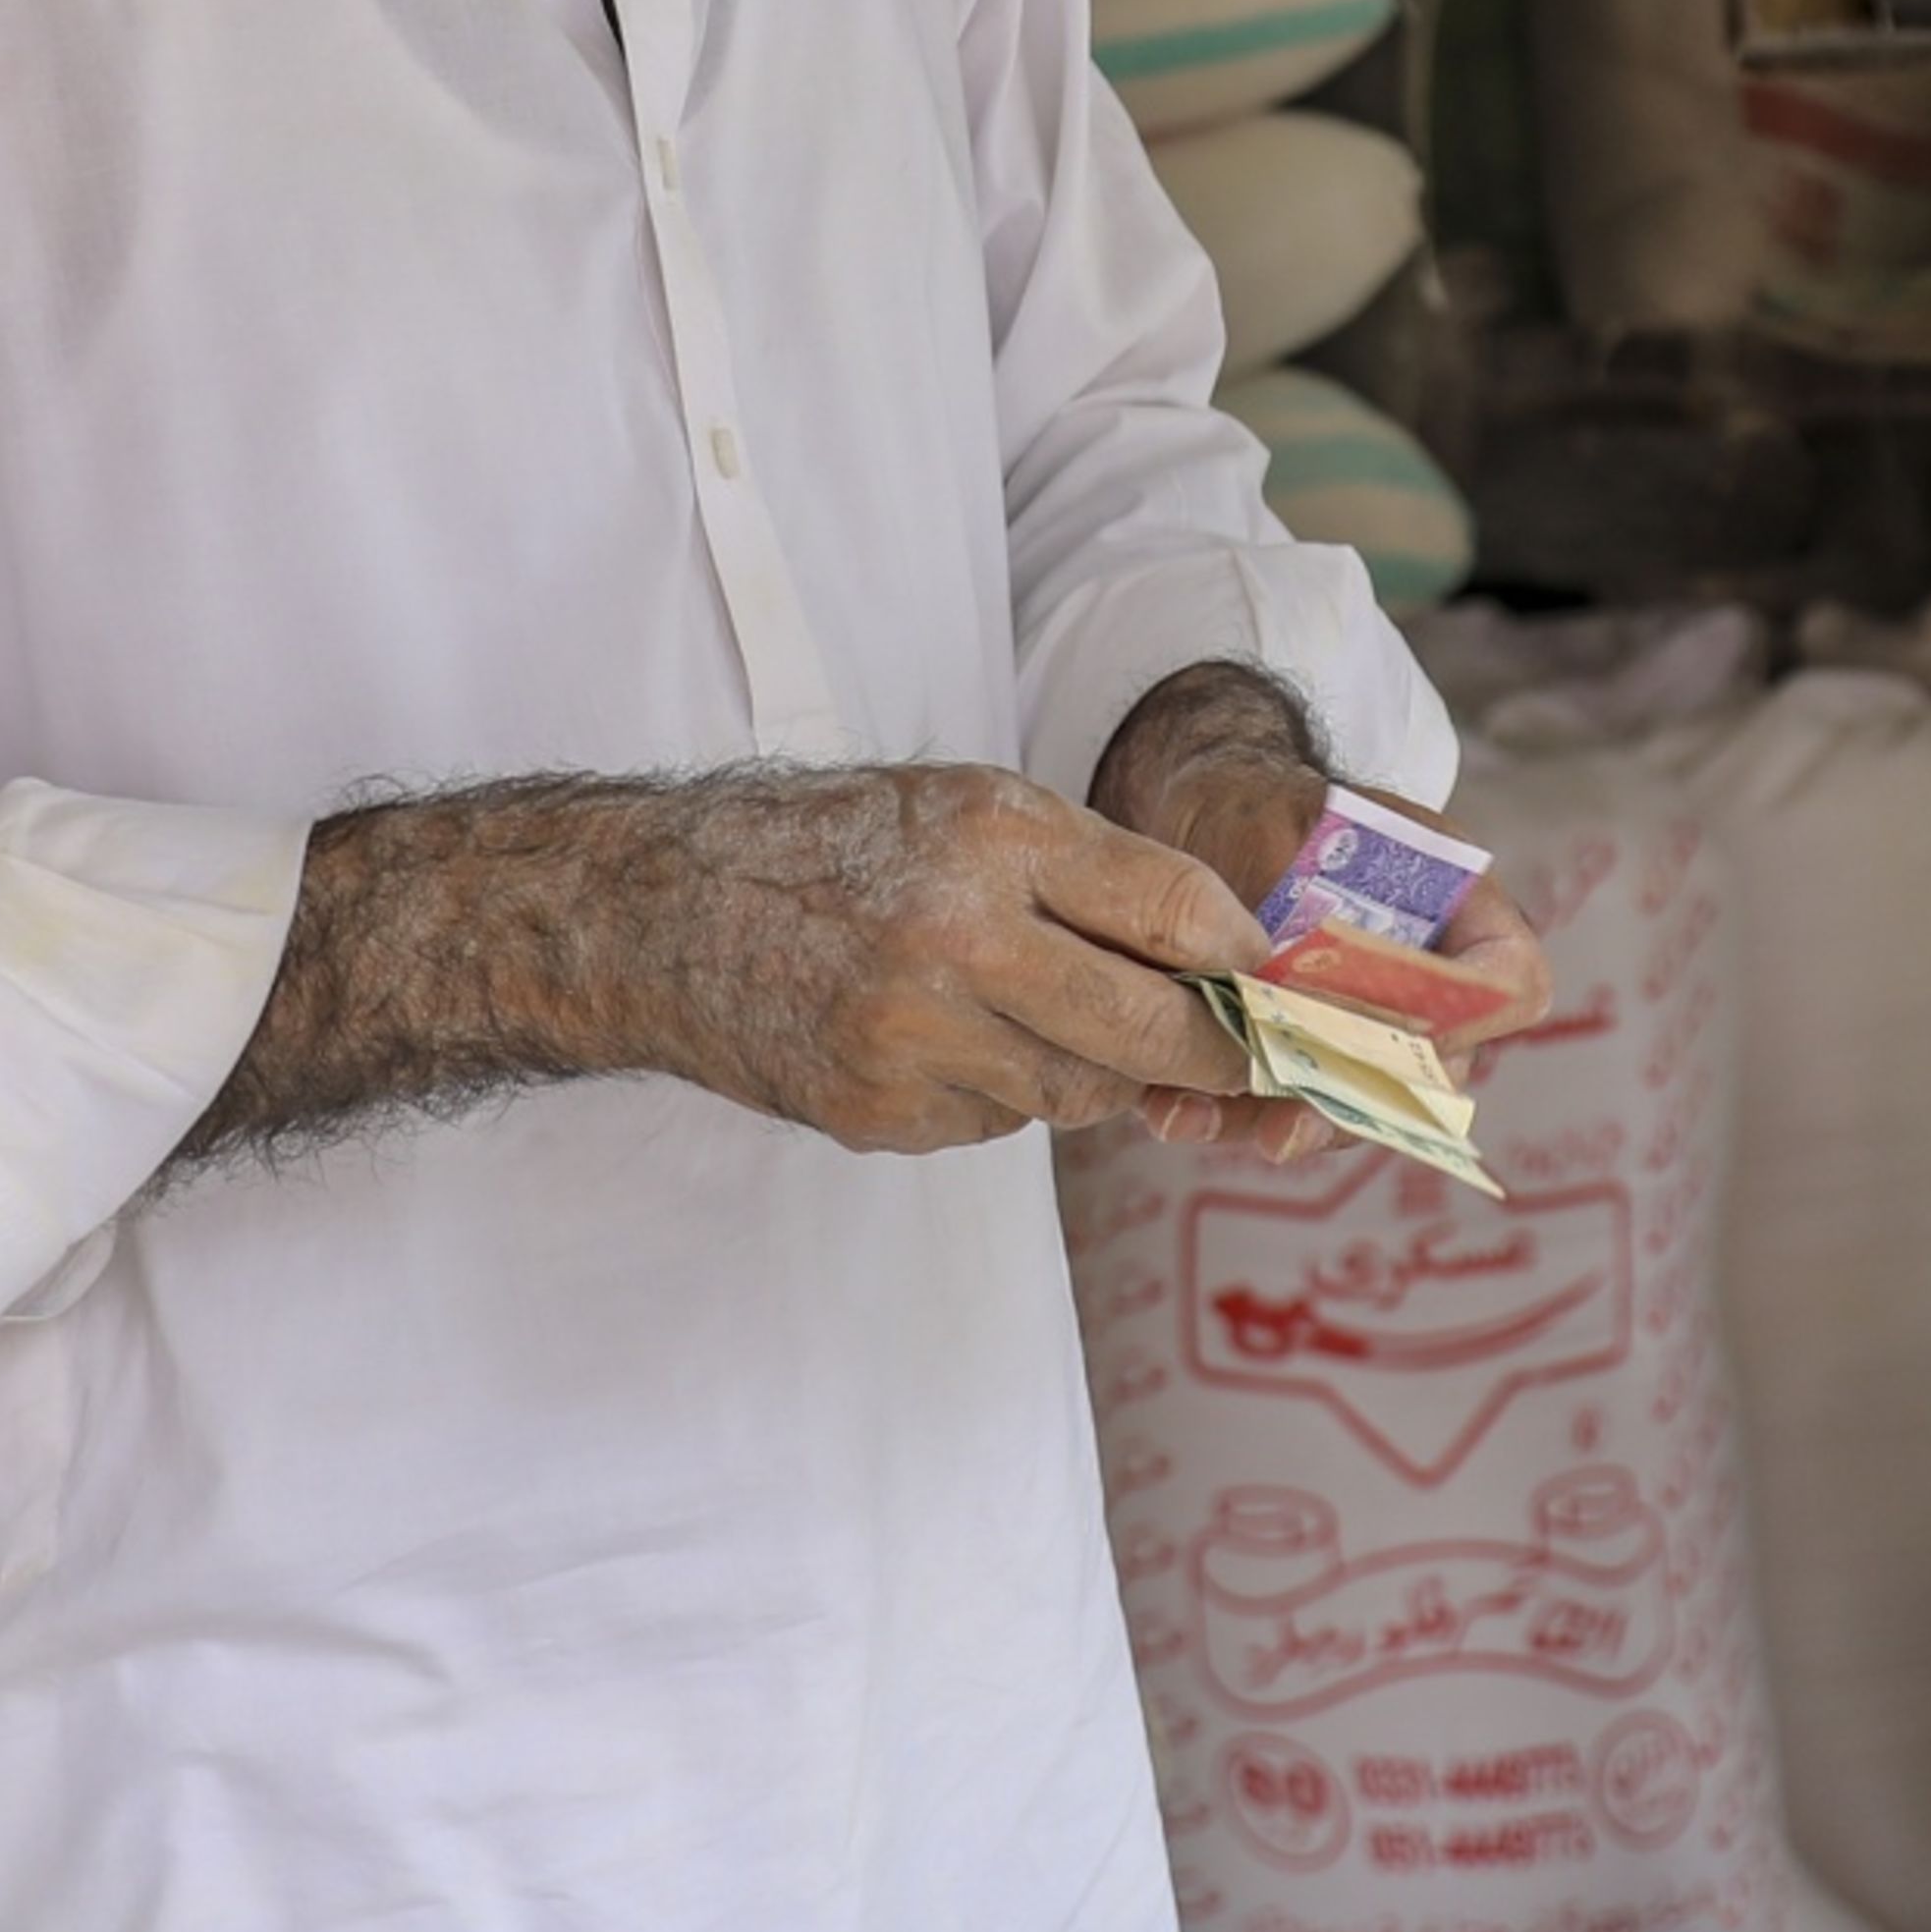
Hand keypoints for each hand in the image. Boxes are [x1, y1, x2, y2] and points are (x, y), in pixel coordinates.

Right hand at [615, 762, 1271, 1157]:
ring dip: (1095, 1069)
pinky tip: (948, 1042)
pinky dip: (1002, 1092)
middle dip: (1210, 1050)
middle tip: (1243, 1054)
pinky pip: (997, 1122)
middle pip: (1144, 1029)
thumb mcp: (963, 809)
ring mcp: (912, 1040)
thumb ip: (1088, 872)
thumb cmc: (829, 847)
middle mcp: (955, 938)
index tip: (1269, 979)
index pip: (1170, 909)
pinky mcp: (880, 1114)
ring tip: (1048, 1018)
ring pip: (1076, 1092)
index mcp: (989, 838)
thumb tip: (1220, 953)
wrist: (661, 915)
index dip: (1241, 956)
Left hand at [1085, 665, 1556, 1155]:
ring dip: (1287, 1121)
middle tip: (1287, 1123)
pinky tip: (1176, 1109)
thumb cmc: (1259, 804)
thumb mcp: (1284, 829)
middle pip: (1433, 1075)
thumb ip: (1302, 907)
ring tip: (1209, 1118)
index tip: (1383, 1023)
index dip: (1464, 1018)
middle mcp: (1426, 984)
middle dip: (1355, 1101)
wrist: (1202, 811)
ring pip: (1354, 1105)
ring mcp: (1368, 1027)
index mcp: (1459, 910)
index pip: (1510, 983)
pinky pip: (1286, 1108)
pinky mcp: (1304, 1055)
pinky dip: (1233, 1114)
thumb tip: (1295, 1005)